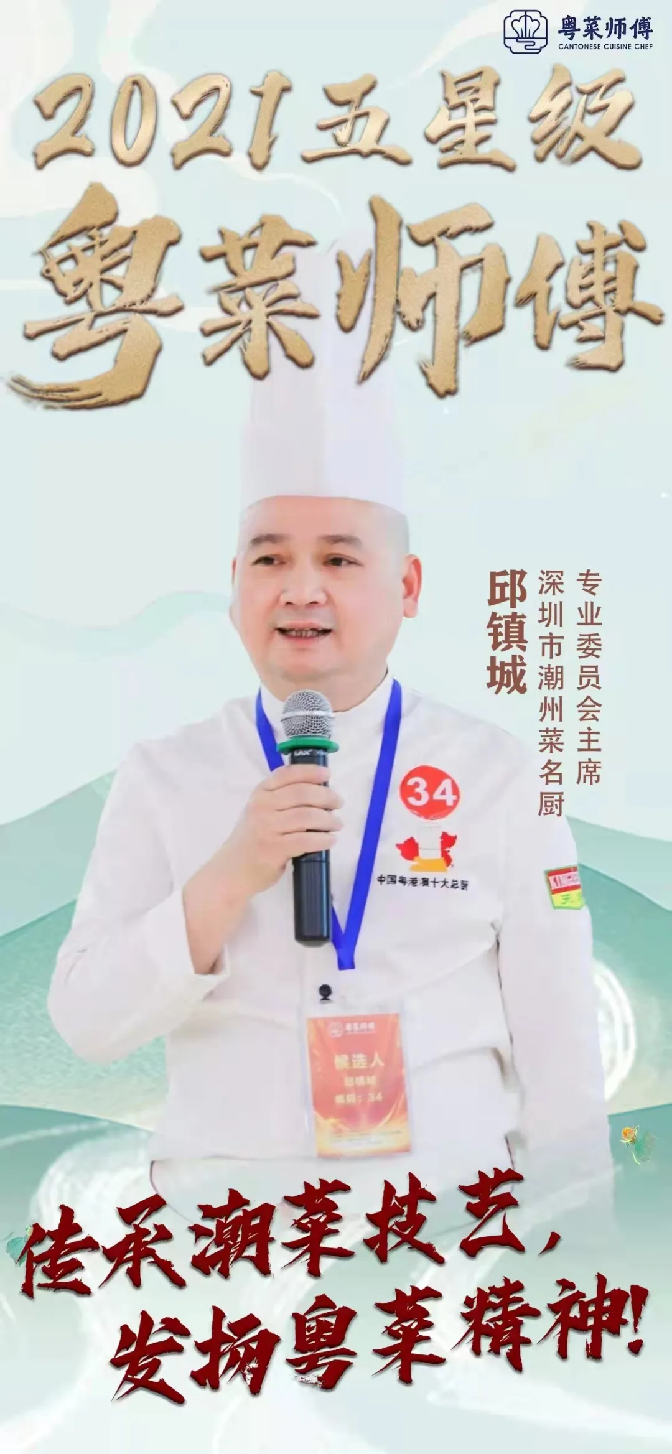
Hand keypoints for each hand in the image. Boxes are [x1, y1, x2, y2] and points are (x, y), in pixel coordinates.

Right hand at [217, 762, 342, 899]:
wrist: (231, 871)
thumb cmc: (252, 840)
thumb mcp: (260, 812)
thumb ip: (281, 800)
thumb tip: (319, 793)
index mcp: (260, 793)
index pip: (287, 774)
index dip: (310, 772)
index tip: (327, 775)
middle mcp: (262, 806)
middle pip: (302, 793)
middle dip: (326, 796)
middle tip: (338, 803)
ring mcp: (267, 827)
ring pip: (307, 816)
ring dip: (328, 819)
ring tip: (337, 824)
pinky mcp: (274, 848)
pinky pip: (306, 839)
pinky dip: (323, 839)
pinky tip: (330, 840)